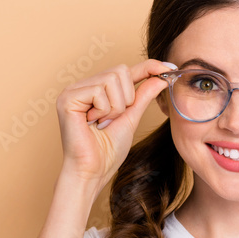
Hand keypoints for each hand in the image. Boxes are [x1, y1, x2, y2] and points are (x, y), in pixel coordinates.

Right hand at [54, 59, 173, 189]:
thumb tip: (160, 77)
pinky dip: (103, 110)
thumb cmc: (108, 151)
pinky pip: (98, 90)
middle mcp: (83, 86)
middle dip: (126, 99)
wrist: (93, 171)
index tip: (171, 66)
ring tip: (102, 123)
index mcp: (97, 90)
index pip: (126, 71)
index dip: (148, 67)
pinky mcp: (67, 97)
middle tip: (113, 119)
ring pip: (112, 79)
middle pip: (120, 70)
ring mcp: (73, 90)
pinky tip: (92, 123)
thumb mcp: (131, 118)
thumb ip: (143, 96)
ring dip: (115, 106)